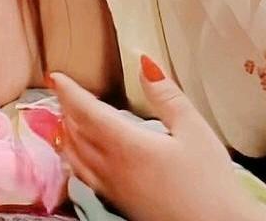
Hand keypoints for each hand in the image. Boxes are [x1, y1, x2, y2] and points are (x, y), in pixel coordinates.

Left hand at [51, 55, 265, 220]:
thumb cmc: (210, 182)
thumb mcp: (194, 130)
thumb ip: (166, 96)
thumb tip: (145, 64)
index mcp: (127, 145)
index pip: (86, 111)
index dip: (69, 91)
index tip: (55, 76)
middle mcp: (110, 166)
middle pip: (75, 131)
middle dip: (66, 107)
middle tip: (62, 89)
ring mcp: (110, 186)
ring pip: (74, 154)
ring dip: (66, 131)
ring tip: (65, 115)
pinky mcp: (115, 201)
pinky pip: (82, 173)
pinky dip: (73, 155)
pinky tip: (78, 152)